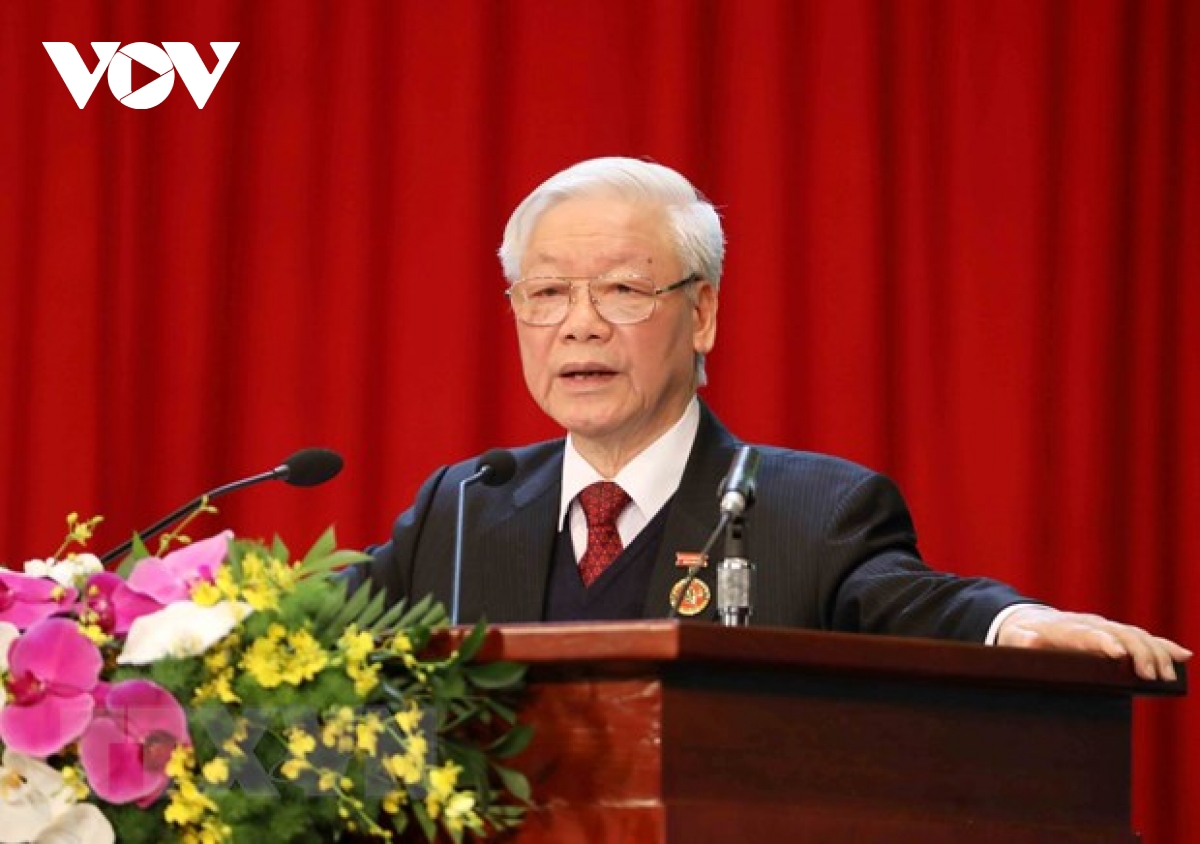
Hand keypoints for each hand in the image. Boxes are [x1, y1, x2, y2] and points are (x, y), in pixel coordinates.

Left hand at [996, 605, 1191, 681]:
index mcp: (1067, 628)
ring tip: (1168, 676)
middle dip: (1139, 653)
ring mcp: (1104, 627)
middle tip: (1153, 677)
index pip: (1089, 633)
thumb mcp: (1014, 640)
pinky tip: (1183, 656)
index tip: (1119, 654)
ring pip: (1135, 635)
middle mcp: (1090, 624)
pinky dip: (1163, 645)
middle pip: (1120, 634)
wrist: (1027, 621)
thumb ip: (1022, 641)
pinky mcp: (1114, 633)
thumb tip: (1030, 639)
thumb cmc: (1020, 637)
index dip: (1104, 642)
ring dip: (1156, 653)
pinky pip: (1142, 637)